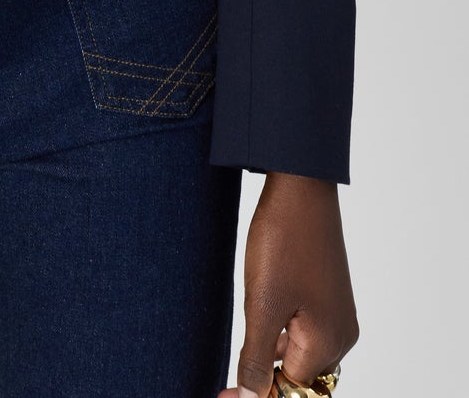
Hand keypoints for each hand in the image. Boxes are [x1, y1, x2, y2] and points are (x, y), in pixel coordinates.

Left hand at [218, 171, 358, 397]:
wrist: (301, 186)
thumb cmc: (283, 242)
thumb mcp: (261, 305)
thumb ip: (255, 359)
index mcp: (329, 343)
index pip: (291, 389)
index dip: (256, 390)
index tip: (223, 392)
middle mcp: (341, 334)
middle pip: (299, 375)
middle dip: (266, 370)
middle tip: (232, 356)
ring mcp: (338, 313)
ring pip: (299, 350)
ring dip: (270, 345)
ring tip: (253, 307)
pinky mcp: (329, 294)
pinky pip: (304, 327)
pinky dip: (280, 325)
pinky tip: (264, 298)